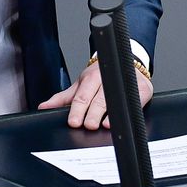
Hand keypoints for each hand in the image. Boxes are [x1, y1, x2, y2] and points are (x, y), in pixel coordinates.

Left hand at [37, 61, 152, 129]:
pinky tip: (123, 119)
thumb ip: (62, 98)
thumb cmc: (100, 77)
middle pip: (100, 99)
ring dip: (111, 114)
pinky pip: (136, 100)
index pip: (83, 95)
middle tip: (88, 126)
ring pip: (117, 100)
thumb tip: (44, 107)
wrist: (124, 60)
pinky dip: (130, 110)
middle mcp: (108, 79)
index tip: (74, 121)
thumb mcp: (80, 85)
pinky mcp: (142, 89)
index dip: (78, 109)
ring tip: (105, 125)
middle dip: (93, 113)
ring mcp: (125, 83)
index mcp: (91, 78)